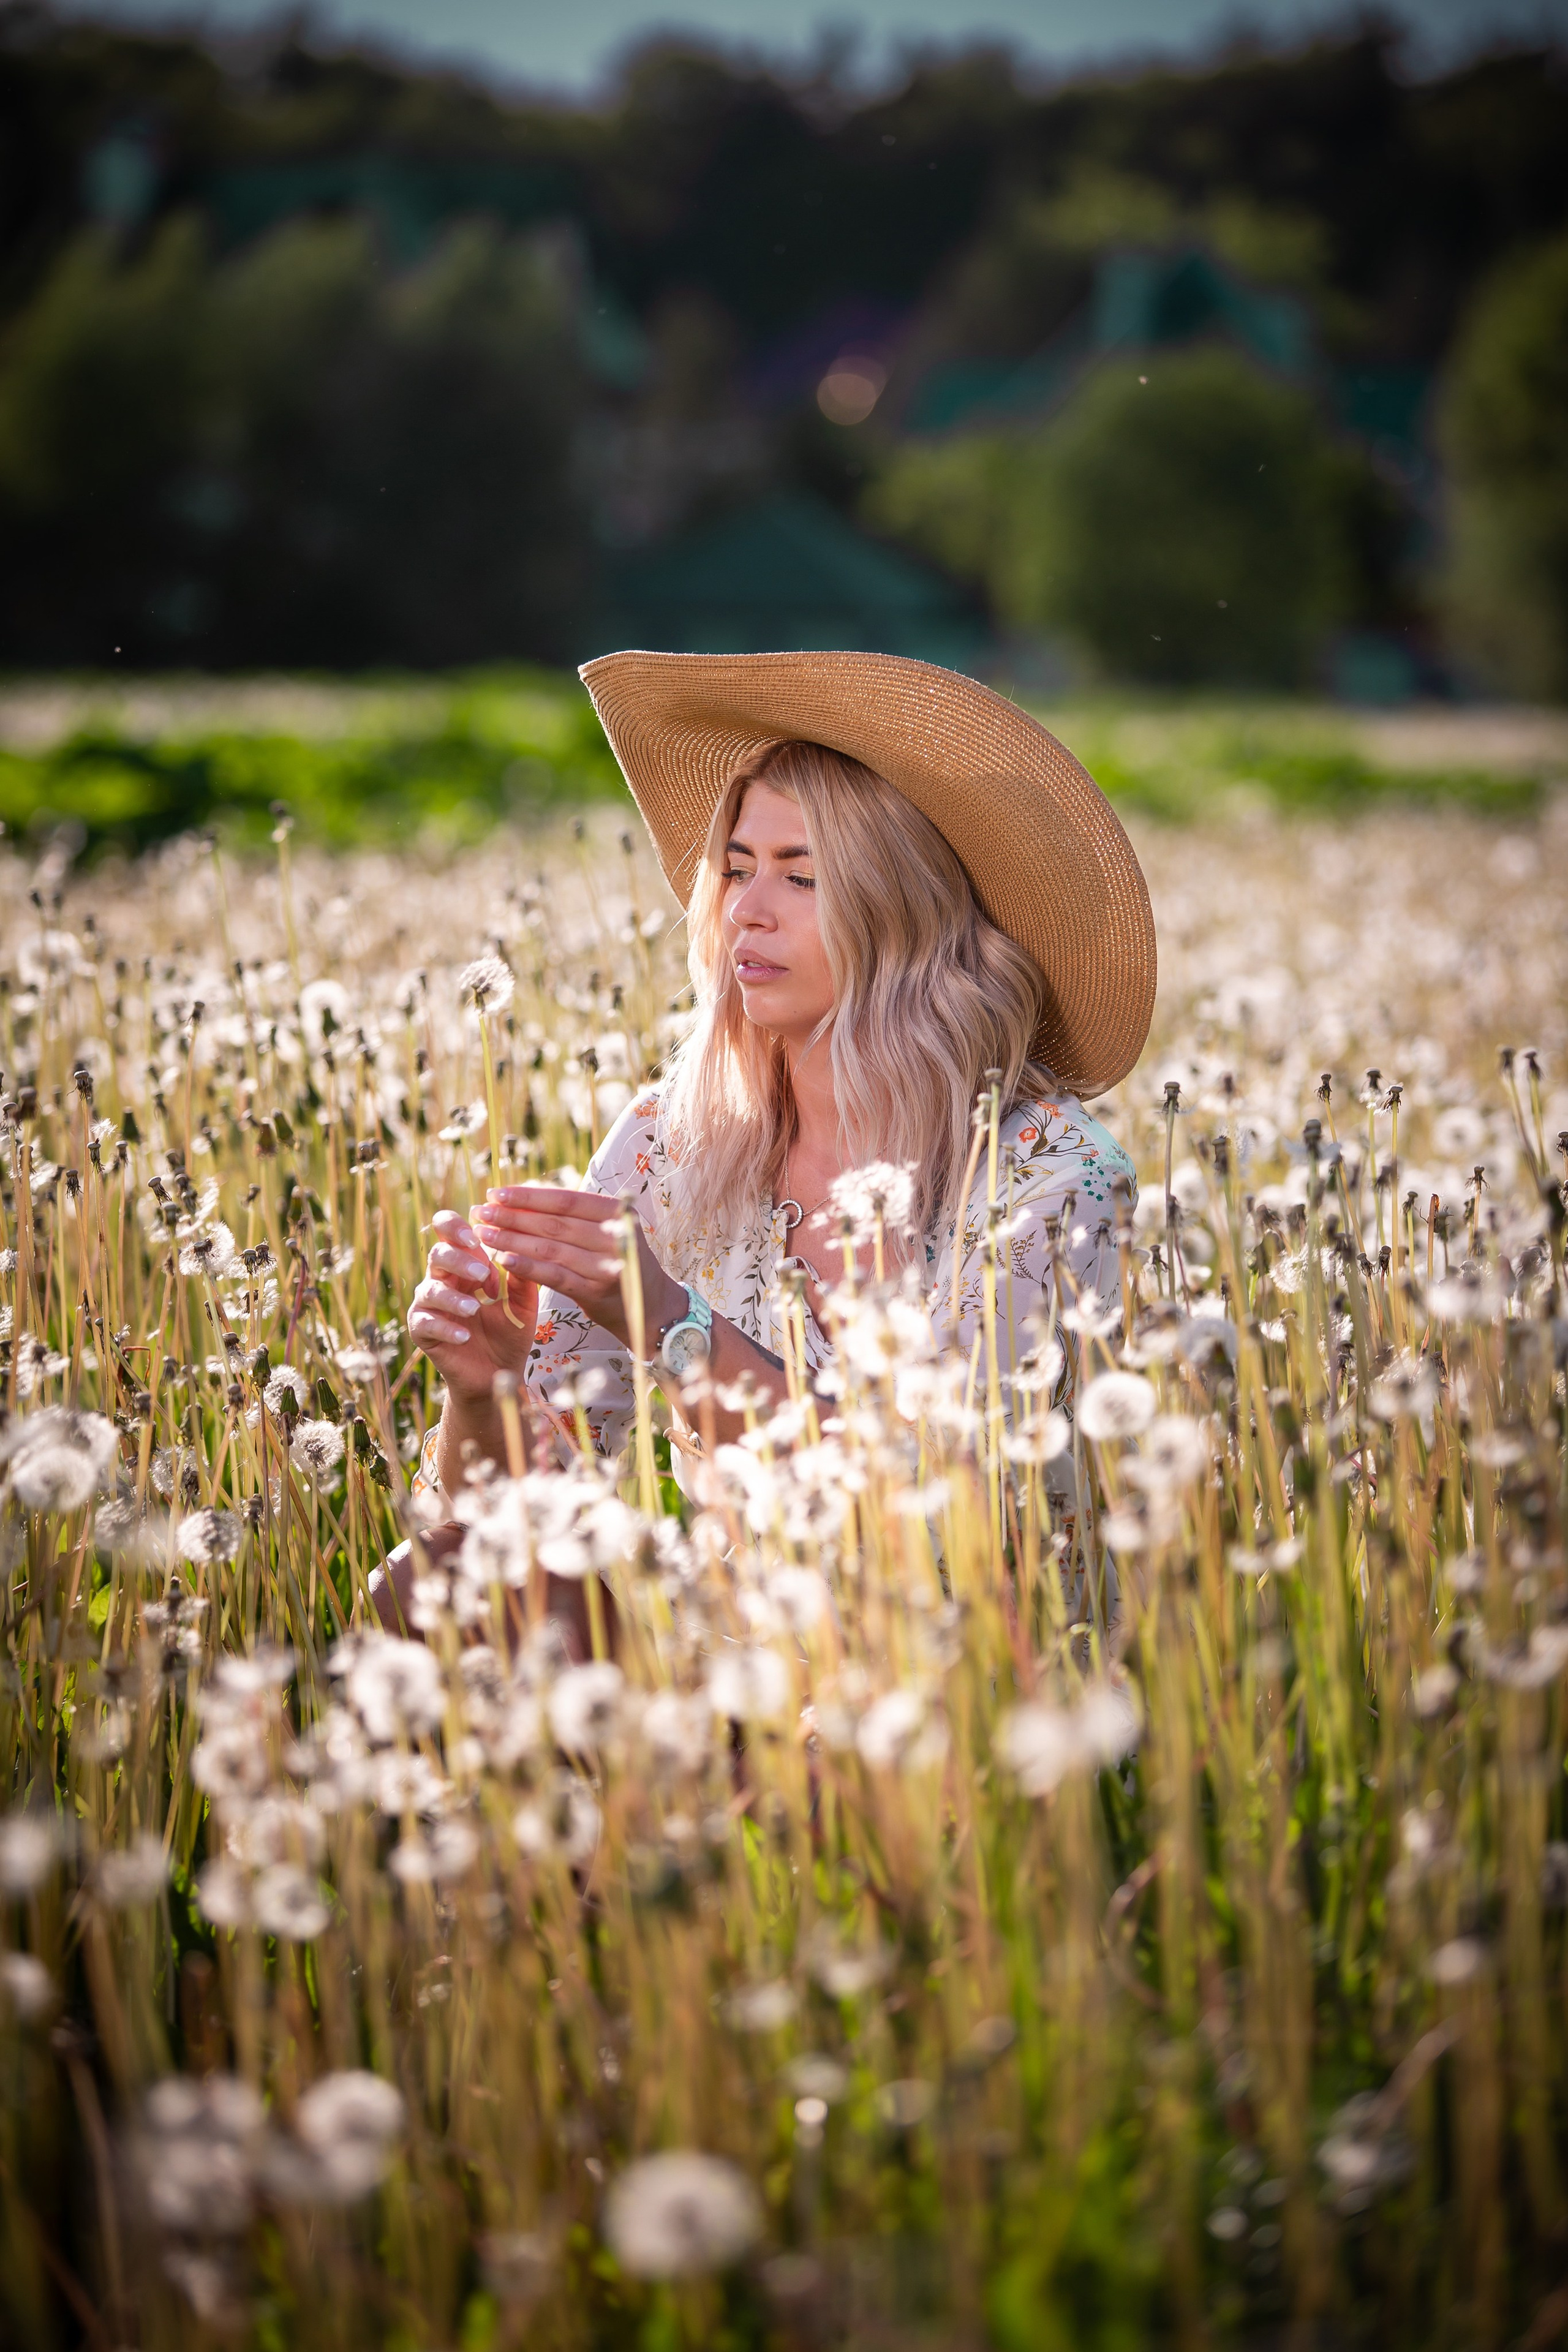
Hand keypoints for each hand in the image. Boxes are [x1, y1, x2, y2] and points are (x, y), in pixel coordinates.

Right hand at [407, 1209, 537, 1405]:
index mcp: (465, 1264)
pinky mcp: (423, 1331)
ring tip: (474, 1309)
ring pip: (429, 1290)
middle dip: (457, 1260)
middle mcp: (442, 1279)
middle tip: (482, 1272)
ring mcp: (429, 1305)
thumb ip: (523, 1278)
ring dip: (452, 1298)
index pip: (449, 1233)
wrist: (500, 1372)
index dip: (456, 1227)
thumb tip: (520, 1248)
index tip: (476, 1234)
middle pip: (436, 1255)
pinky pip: (426, 1323)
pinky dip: (445, 1328)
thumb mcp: (523, 1304)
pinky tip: (464, 1336)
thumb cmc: (511, 1331)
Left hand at [473, 1185, 681, 1355]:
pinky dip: (527, 1266)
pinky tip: (502, 1260)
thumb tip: (521, 1197)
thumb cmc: (618, 1262)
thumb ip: (573, 1217)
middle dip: (512, 1216)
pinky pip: (554, 1275)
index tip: (496, 1193)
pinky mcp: (595, 1291)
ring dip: (512, 1239)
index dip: (528, 1196)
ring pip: (550, 1247)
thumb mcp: (605, 1232)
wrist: (650, 1306)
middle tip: (481, 1212)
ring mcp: (606, 1264)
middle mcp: (615, 1235)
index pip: (565, 1200)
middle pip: (554, 1223)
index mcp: (616, 1213)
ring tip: (483, 1233)